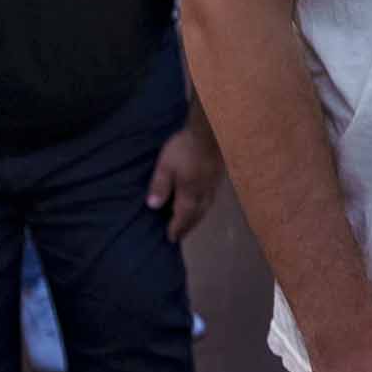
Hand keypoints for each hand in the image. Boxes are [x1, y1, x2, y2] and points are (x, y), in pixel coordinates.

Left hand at [145, 126, 220, 245]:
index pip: (183, 216)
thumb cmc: (184, 149)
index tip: (171, 238)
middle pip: (197, 215)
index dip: (176, 228)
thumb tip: (153, 207)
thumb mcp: (165, 166)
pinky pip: (211, 197)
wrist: (208, 133)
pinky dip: (204, 205)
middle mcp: (203, 193)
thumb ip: (160, 186)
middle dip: (188, 226)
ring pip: (206, 207)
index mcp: (189, 193)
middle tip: (181, 235)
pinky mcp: (218, 176)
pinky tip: (202, 201)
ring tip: (191, 221)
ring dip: (198, 217)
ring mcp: (213, 185)